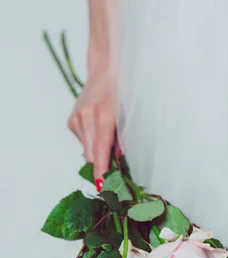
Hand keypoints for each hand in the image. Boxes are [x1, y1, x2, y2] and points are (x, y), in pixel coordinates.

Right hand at [68, 71, 115, 188]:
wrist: (105, 71)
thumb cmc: (122, 95)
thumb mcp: (127, 117)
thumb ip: (121, 141)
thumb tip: (118, 164)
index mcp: (104, 117)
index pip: (101, 151)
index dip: (101, 170)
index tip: (101, 186)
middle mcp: (87, 118)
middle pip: (91, 154)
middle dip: (100, 167)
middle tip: (109, 178)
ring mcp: (77, 119)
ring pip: (86, 150)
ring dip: (97, 152)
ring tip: (107, 136)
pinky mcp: (71, 120)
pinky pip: (83, 141)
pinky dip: (91, 141)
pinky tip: (96, 128)